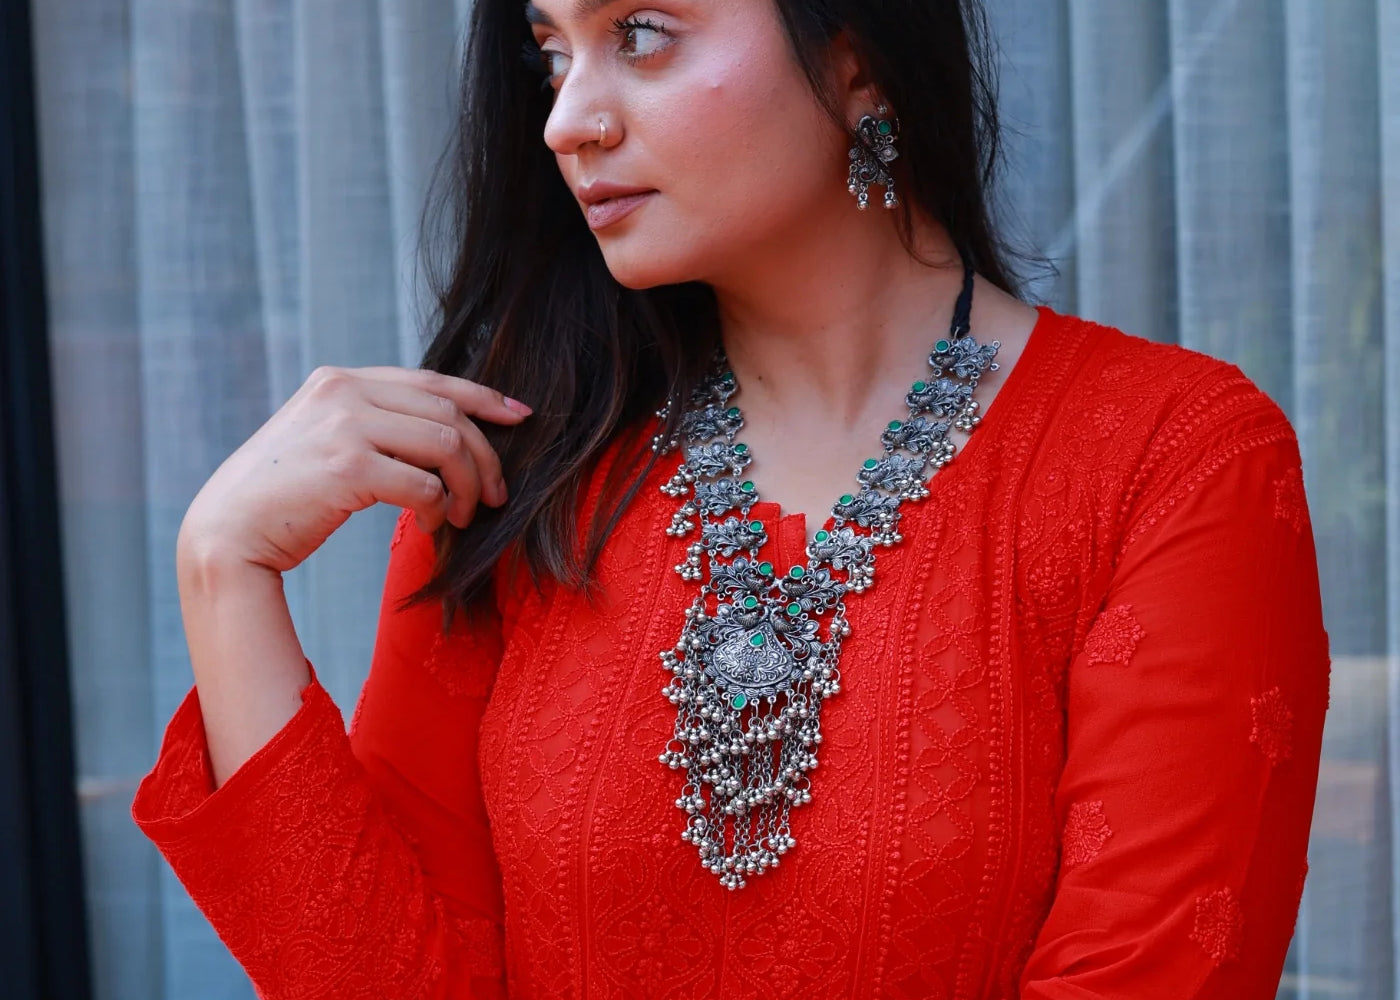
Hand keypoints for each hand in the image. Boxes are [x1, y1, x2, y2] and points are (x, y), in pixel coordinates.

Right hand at [178, 365, 531, 573]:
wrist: (226, 531)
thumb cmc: (284, 496)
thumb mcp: (324, 439)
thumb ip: (371, 423)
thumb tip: (443, 436)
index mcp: (341, 380)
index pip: (432, 380)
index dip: (484, 398)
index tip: (519, 416)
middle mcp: (343, 391)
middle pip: (448, 414)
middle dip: (484, 457)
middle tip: (494, 495)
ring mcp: (344, 425)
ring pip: (446, 446)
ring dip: (468, 486)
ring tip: (464, 516)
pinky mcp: (347, 467)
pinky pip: (425, 485)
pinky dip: (441, 509)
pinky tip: (433, 526)